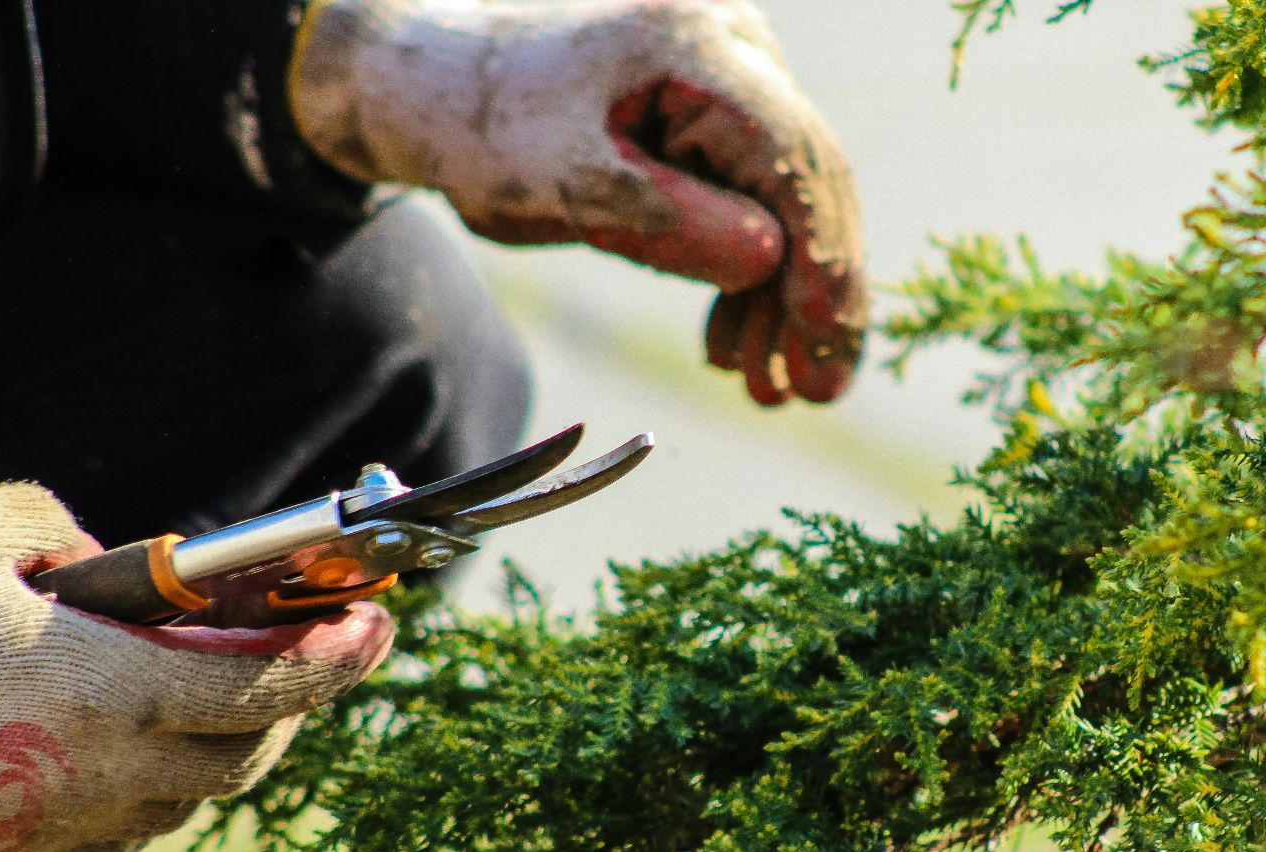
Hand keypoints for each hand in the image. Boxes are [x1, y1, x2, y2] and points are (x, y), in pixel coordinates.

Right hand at [0, 480, 394, 851]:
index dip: (337, 658)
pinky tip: (124, 757)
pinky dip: (141, 797)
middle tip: (304, 656)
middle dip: (289, 706)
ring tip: (215, 696)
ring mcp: (45, 832)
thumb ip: (67, 530)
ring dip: (214, 754)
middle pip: (242, 758)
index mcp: (111, 692)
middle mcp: (98, 777)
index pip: (268, 687)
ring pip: (178, 807)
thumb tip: (110, 562)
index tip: (380, 627)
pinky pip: (106, 840)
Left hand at [290, 0, 865, 404]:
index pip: (791, 155)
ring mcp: (732, 77)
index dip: (821, 256)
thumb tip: (771, 263)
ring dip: (781, 299)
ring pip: (787, 198)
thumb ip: (665, 221)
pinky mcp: (719, 115)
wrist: (441, 86)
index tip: (824, 344)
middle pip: (807, 179)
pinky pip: (755, 198)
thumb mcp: (563, 186)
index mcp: (692, 46)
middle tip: (814, 391)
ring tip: (767, 388)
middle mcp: (732, 47)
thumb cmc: (485, 127)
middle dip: (814, 293)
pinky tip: (734, 344)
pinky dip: (747, 275)